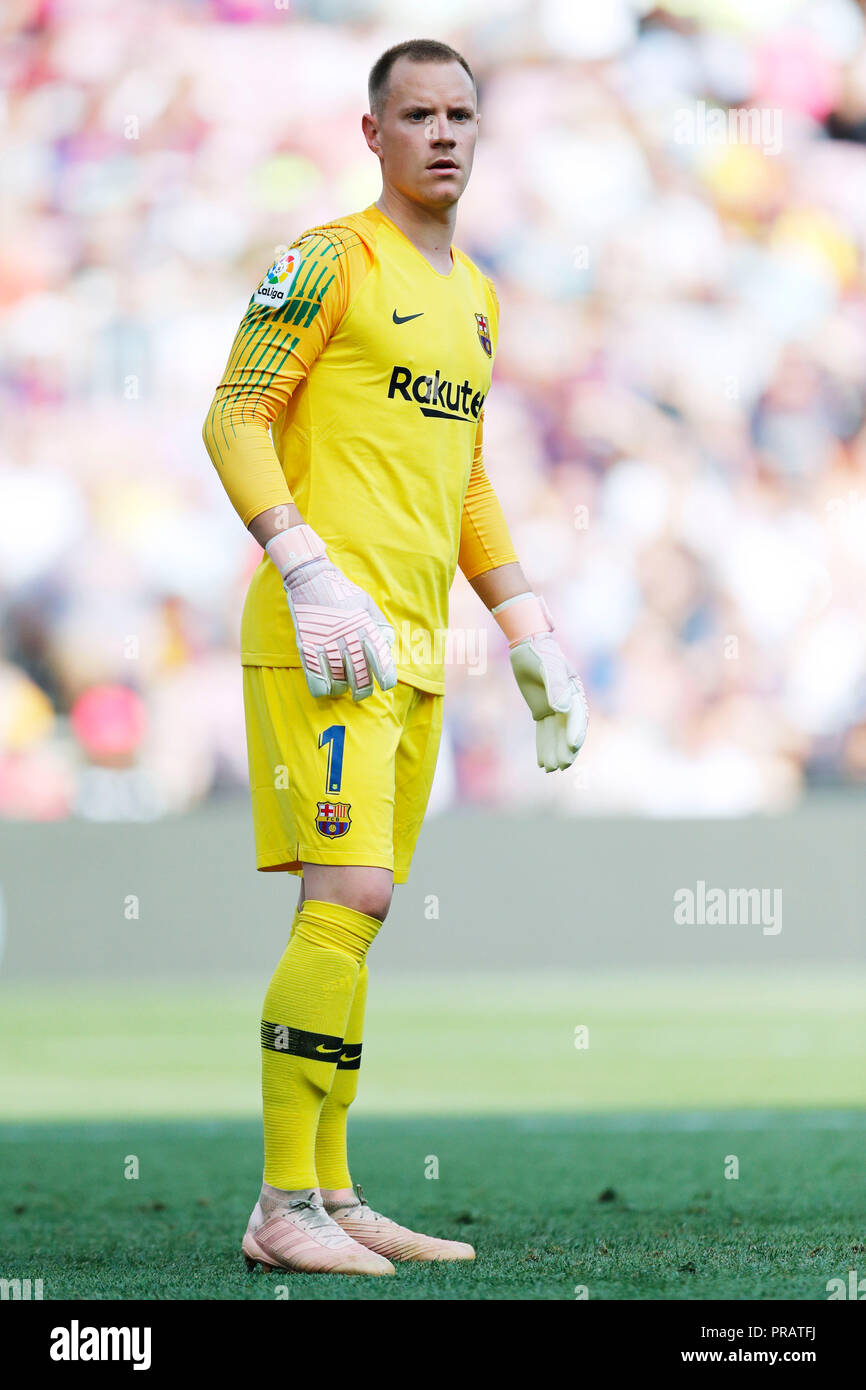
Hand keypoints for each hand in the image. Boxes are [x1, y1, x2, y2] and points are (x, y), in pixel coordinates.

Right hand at [267, 526, 396, 700]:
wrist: (311, 578)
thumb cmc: (342, 592)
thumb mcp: (368, 604)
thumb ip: (380, 626)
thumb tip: (388, 647)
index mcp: (365, 628)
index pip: (381, 660)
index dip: (386, 677)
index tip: (386, 685)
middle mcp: (348, 638)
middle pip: (360, 677)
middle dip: (363, 690)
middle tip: (362, 694)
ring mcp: (326, 643)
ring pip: (339, 681)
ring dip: (342, 689)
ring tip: (343, 687)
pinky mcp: (307, 646)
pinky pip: (316, 678)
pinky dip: (322, 688)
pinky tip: (325, 688)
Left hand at [510, 632, 587, 771]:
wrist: (528, 646)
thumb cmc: (541, 653)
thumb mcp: (548, 667)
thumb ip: (556, 687)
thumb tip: (562, 709)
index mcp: (574, 692)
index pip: (577, 715)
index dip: (575, 731)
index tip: (573, 746)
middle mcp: (567, 703)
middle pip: (569, 730)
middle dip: (566, 749)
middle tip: (562, 765)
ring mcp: (555, 708)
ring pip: (556, 734)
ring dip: (554, 752)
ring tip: (550, 769)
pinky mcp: (542, 711)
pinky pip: (544, 732)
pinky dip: (543, 746)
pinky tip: (541, 763)